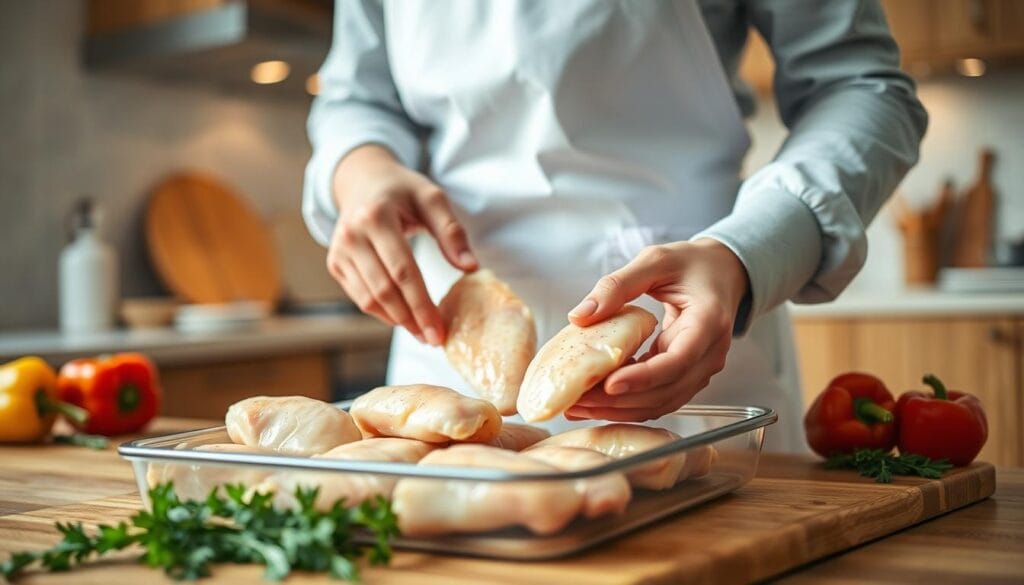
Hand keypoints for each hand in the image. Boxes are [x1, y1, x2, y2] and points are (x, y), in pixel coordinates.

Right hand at [327, 144, 477, 344]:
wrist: (363, 180)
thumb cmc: (403, 190)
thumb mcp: (432, 199)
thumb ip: (452, 232)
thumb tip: (470, 267)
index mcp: (376, 216)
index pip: (403, 271)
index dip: (422, 305)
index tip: (439, 330)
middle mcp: (351, 235)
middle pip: (385, 290)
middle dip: (411, 320)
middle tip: (434, 339)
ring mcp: (339, 251)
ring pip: (369, 300)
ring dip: (397, 321)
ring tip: (422, 332)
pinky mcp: (335, 264)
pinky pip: (360, 298)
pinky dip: (383, 313)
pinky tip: (404, 318)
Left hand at [564, 239, 748, 421]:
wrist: (721, 271)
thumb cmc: (692, 264)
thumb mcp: (654, 261)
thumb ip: (617, 285)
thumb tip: (580, 315)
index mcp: (708, 321)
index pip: (678, 361)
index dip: (644, 377)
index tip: (610, 385)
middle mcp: (710, 352)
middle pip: (667, 390)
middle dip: (621, 401)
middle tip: (580, 399)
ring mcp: (701, 368)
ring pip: (662, 402)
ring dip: (621, 409)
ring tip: (581, 406)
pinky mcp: (687, 375)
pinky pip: (659, 397)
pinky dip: (629, 403)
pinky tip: (598, 401)